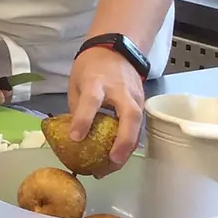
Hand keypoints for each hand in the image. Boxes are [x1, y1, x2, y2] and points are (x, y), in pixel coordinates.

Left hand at [67, 45, 145, 173]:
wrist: (116, 49)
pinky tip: (118, 158)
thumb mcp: (76, 82)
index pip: (92, 101)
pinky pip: (138, 126)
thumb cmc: (91, 66)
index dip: (84, 120)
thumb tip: (75, 136)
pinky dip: (129, 143)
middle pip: (129, 115)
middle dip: (122, 140)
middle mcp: (120, 90)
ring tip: (111, 168)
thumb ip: (78, 107)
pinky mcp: (142, 104)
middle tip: (112, 161)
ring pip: (138, 125)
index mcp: (97, 81)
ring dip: (127, 148)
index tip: (75, 138)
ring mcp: (135, 97)